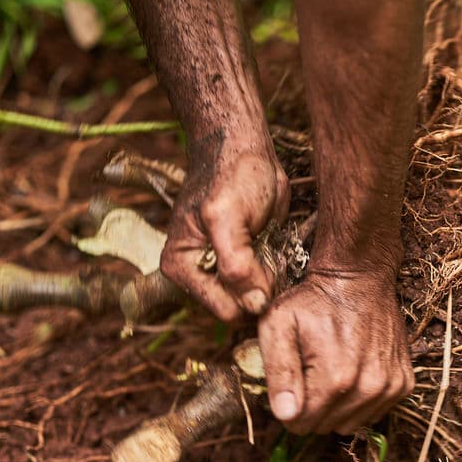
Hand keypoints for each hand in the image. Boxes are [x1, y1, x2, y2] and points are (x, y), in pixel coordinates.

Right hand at [160, 149, 288, 321]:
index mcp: (182, 268)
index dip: (250, 296)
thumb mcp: (226, 216)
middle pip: (242, 309)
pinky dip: (278, 272)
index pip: (224, 310)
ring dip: (272, 279)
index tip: (263, 267)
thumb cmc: (229, 176)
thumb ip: (235, 264)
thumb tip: (253, 305)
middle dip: (261, 288)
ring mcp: (225, 272)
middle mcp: (201, 276)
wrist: (245, 151)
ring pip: (258, 299)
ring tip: (271, 246)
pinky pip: (269, 285)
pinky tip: (276, 248)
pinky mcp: (248, 265)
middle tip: (269, 252)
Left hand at [258, 269, 413, 434]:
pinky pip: (373, 413)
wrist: (359, 277)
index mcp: (335, 378)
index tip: (292, 378)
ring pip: (348, 424)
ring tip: (332, 369)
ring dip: (336, 406)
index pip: (300, 424)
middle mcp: (368, 388)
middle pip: (324, 427)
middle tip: (311, 370)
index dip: (288, 405)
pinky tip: (354, 370)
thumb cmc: (313, 300)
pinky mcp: (403, 383)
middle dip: (312, 406)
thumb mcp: (279, 325)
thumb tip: (286, 415)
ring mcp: (390, 386)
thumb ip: (278, 372)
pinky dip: (360, 400)